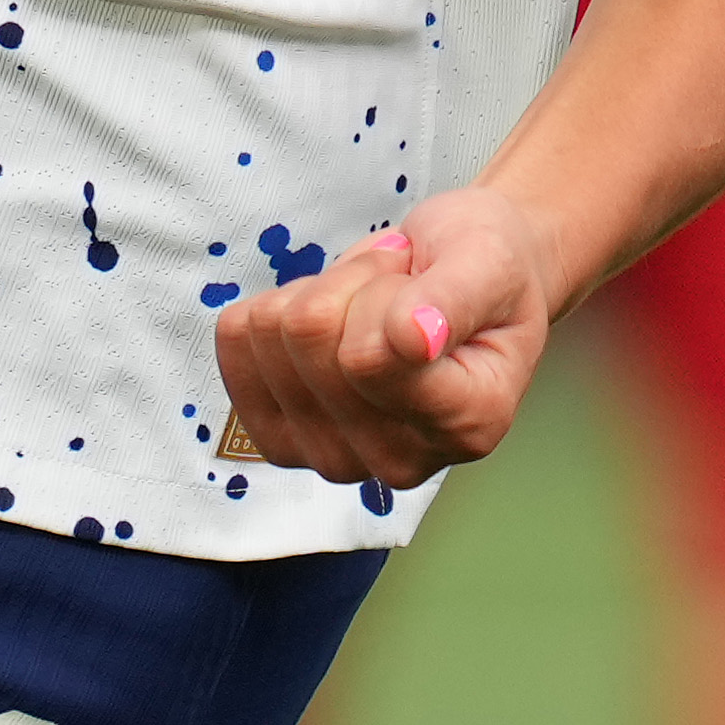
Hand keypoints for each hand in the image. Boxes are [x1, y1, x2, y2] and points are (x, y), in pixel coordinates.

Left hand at [207, 190, 566, 491]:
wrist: (466, 283)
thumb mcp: (488, 262)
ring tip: (368, 300)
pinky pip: (235, 343)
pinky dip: (275, 306)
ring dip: (318, 293)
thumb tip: (411, 339)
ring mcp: (336, 460)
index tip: (419, 281)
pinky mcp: (283, 440)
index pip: (369, 358)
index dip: (380, 294)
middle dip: (350, 286)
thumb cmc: (486, 270)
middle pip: (312, 341)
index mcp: (468, 425)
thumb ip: (453, 300)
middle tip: (395, 286)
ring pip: (272, 336)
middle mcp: (402, 462)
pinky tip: (328, 316)